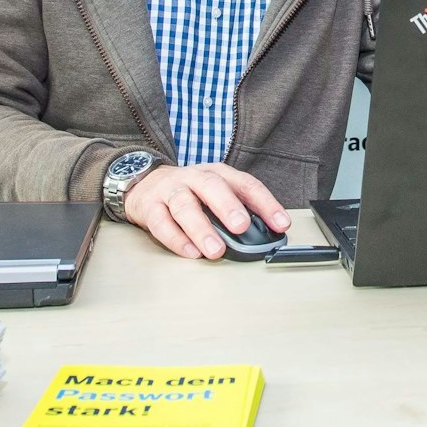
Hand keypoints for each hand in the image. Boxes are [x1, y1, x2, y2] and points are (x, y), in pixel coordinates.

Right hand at [122, 163, 288, 259]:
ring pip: (185, 206)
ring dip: (201, 229)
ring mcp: (171, 191)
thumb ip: (237, 208)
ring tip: (215, 250)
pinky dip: (176, 240)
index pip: (246, 184)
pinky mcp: (150, 207)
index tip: (281, 223)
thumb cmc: (189, 191)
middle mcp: (194, 178)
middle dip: (228, 207)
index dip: (265, 203)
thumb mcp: (215, 192)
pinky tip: (190, 252)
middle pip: (213, 187)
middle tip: (241, 226)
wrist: (145, 183)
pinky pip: (161, 223)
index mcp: (217, 173)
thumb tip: (266, 234)